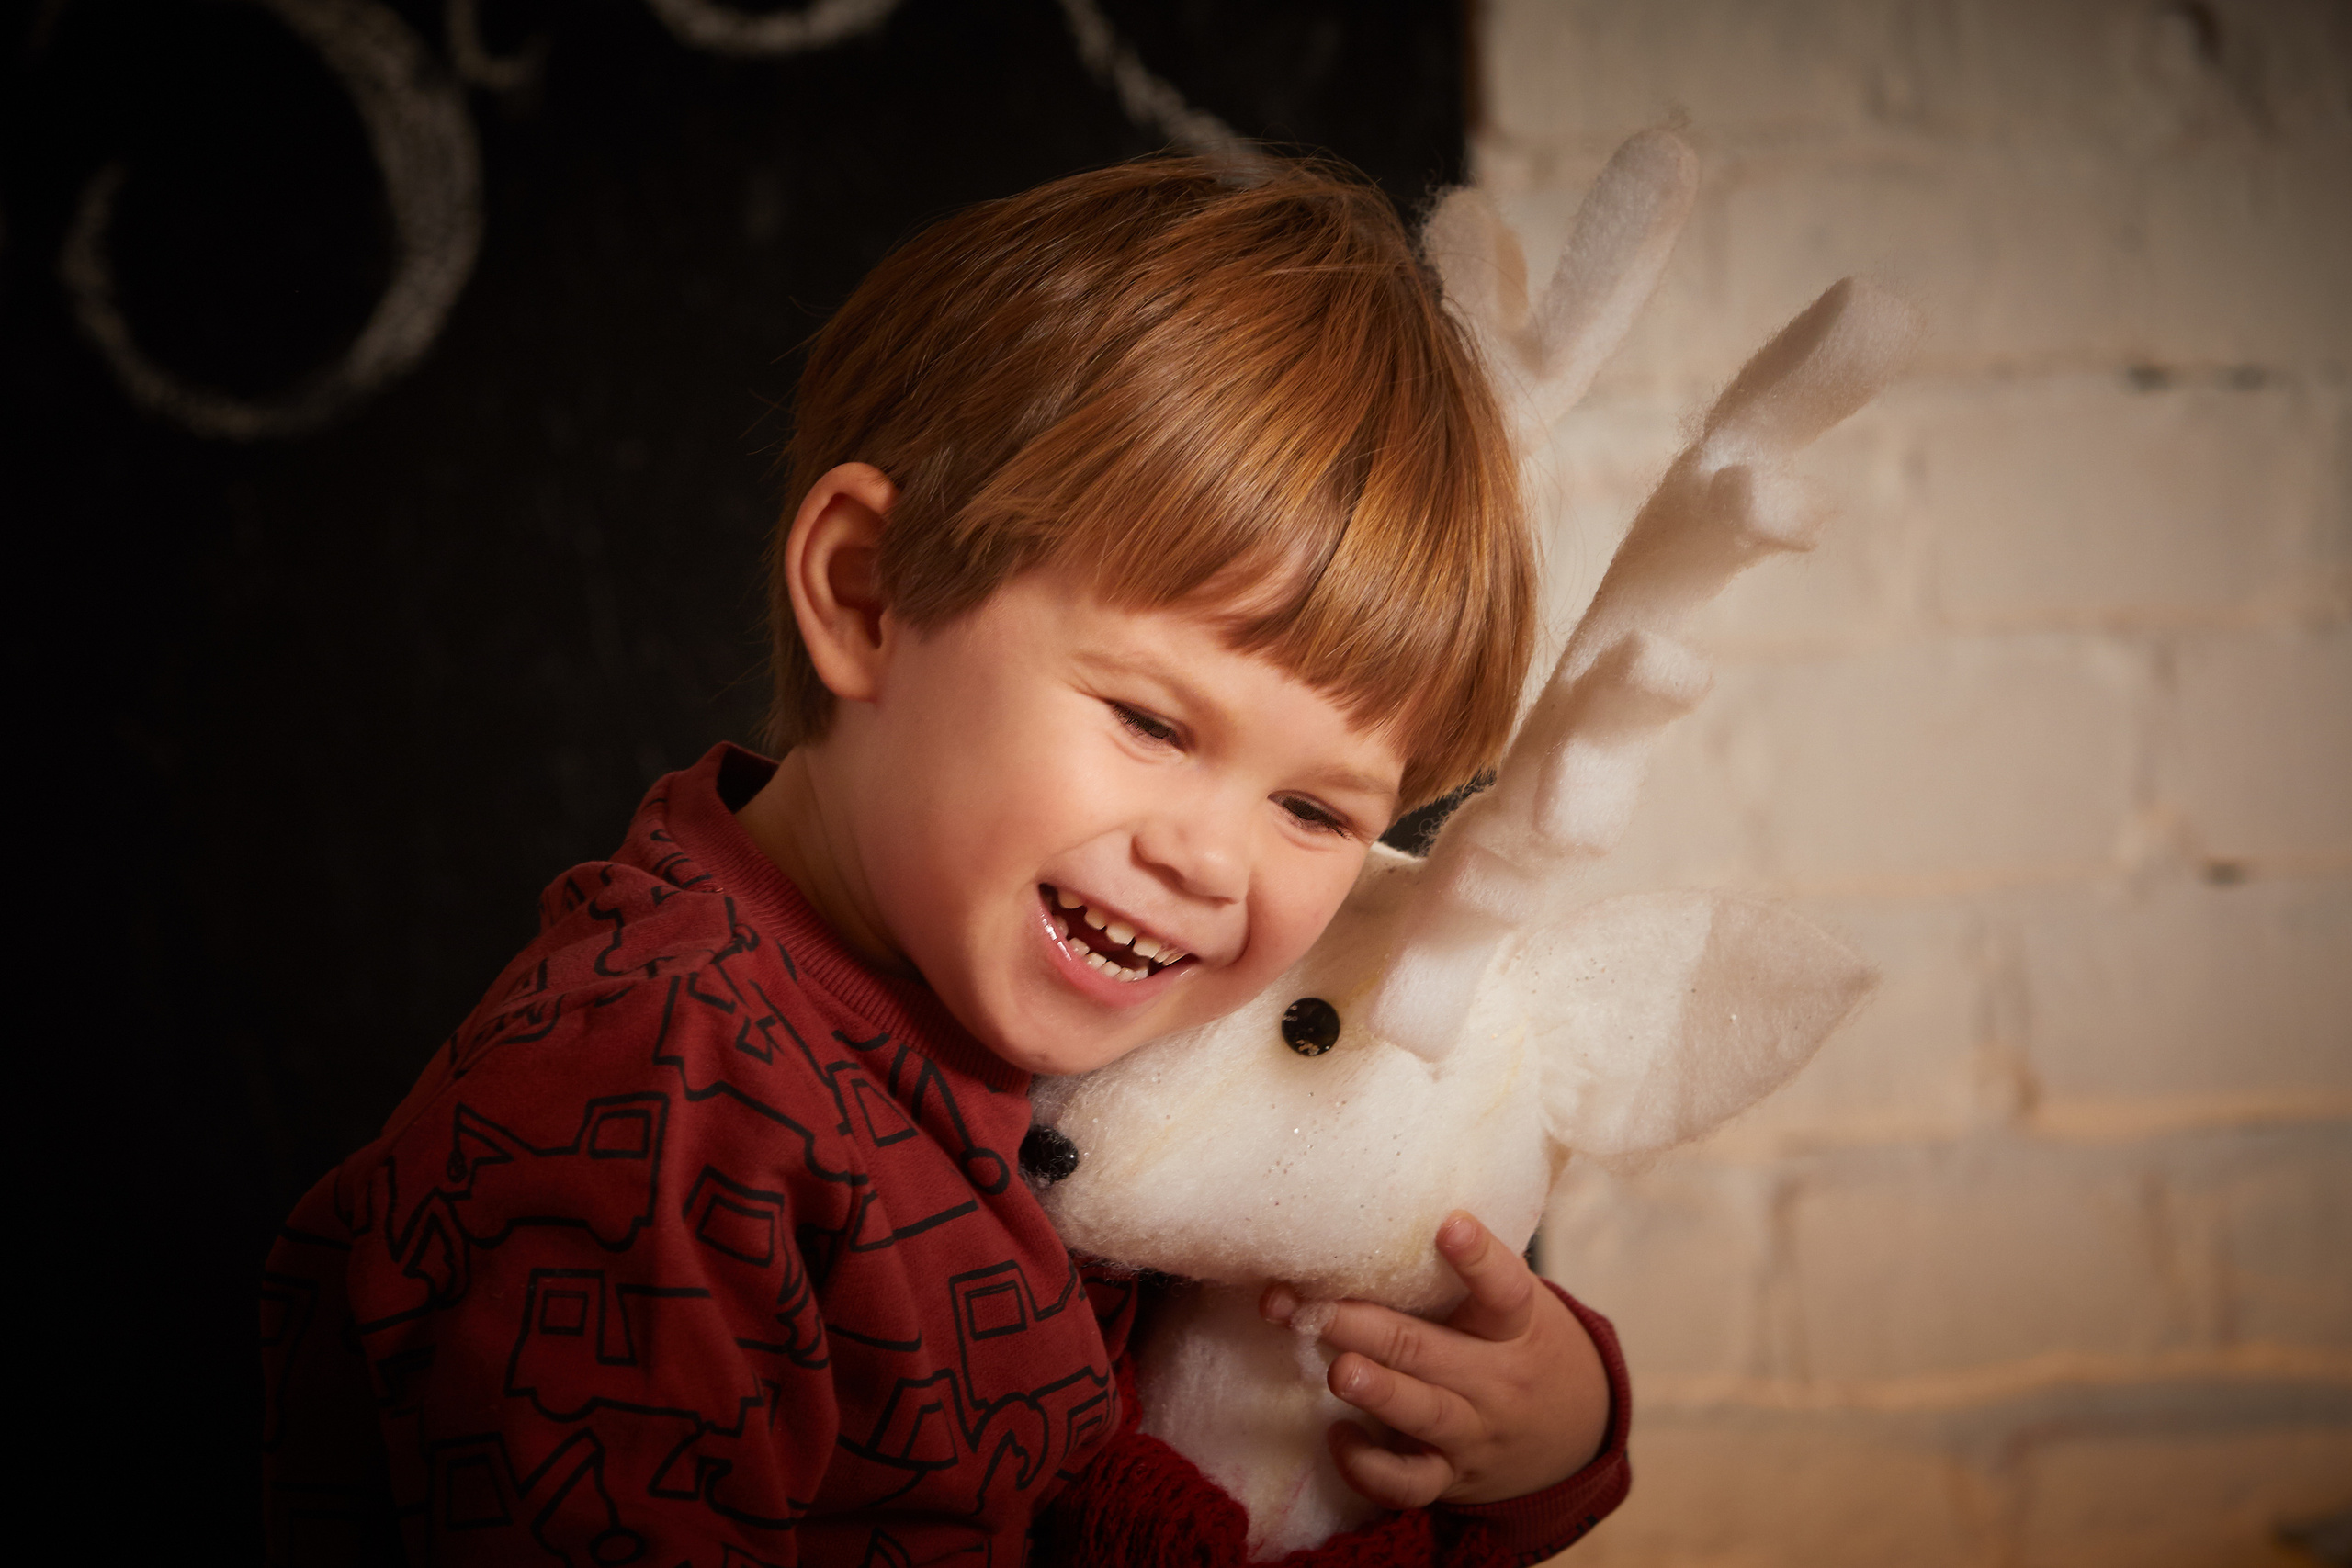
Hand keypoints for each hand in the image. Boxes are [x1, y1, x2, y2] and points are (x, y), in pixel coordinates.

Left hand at [1260, 1212, 1609, 1507]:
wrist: (1572, 1436)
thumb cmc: (1516, 1345)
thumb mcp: (1515, 1304)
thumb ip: (1468, 1270)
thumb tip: (1386, 1196)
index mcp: (1516, 1325)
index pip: (1505, 1288)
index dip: (1478, 1258)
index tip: (1449, 1225)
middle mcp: (1496, 1380)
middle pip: (1430, 1350)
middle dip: (1365, 1326)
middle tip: (1314, 1306)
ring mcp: (1473, 1432)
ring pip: (1422, 1414)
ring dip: (1378, 1391)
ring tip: (1341, 1371)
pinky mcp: (1451, 1476)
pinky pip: (1409, 1482)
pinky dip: (1370, 1466)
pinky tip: (1337, 1435)